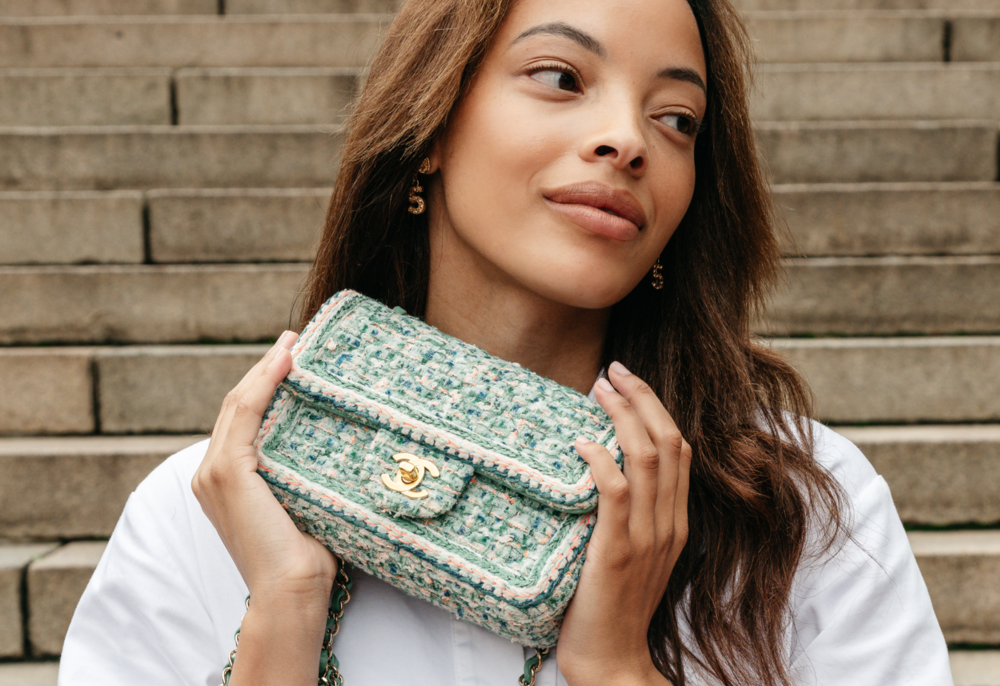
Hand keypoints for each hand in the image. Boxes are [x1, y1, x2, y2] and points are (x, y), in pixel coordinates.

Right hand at [191, 331, 338, 607]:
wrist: (292, 591)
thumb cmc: (308, 558)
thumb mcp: (306, 503)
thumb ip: (307, 475)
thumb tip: (342, 446)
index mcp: (227, 482)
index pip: (244, 420)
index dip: (266, 385)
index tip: (295, 358)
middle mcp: (212, 473)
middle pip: (239, 405)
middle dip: (267, 368)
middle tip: (296, 340)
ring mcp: (214, 472)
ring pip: (239, 403)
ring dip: (266, 367)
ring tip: (293, 341)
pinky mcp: (227, 472)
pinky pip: (244, 413)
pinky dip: (263, 382)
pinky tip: (285, 361)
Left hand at [556, 361, 690, 685]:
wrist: (612, 660)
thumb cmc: (613, 604)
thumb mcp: (633, 551)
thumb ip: (630, 513)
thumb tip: (603, 464)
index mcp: (677, 521)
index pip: (678, 450)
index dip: (655, 409)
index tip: (628, 382)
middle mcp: (669, 524)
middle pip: (667, 443)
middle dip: (641, 399)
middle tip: (612, 370)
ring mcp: (646, 539)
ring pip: (646, 460)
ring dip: (622, 416)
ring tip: (598, 388)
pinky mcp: (616, 554)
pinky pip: (615, 495)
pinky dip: (601, 462)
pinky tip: (582, 443)